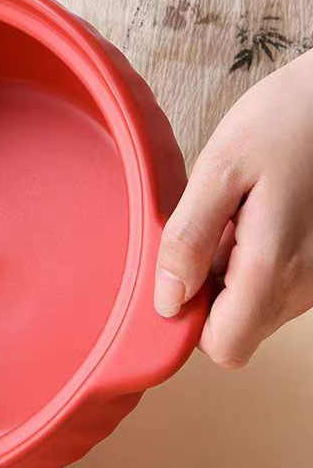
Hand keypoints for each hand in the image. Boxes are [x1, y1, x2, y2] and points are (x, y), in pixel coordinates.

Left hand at [154, 50, 312, 366]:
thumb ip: (189, 237)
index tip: (175, 273)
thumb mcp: (221, 168)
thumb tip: (167, 299)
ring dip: (228, 273)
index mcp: (274, 267)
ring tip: (232, 215)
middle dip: (206, 291)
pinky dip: (252, 260)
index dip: (188, 319)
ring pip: (255, 307)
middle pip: (238, 328)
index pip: (223, 346)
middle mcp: (306, 286)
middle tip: (205, 230)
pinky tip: (252, 215)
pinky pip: (276, 283)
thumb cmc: (285, 121)